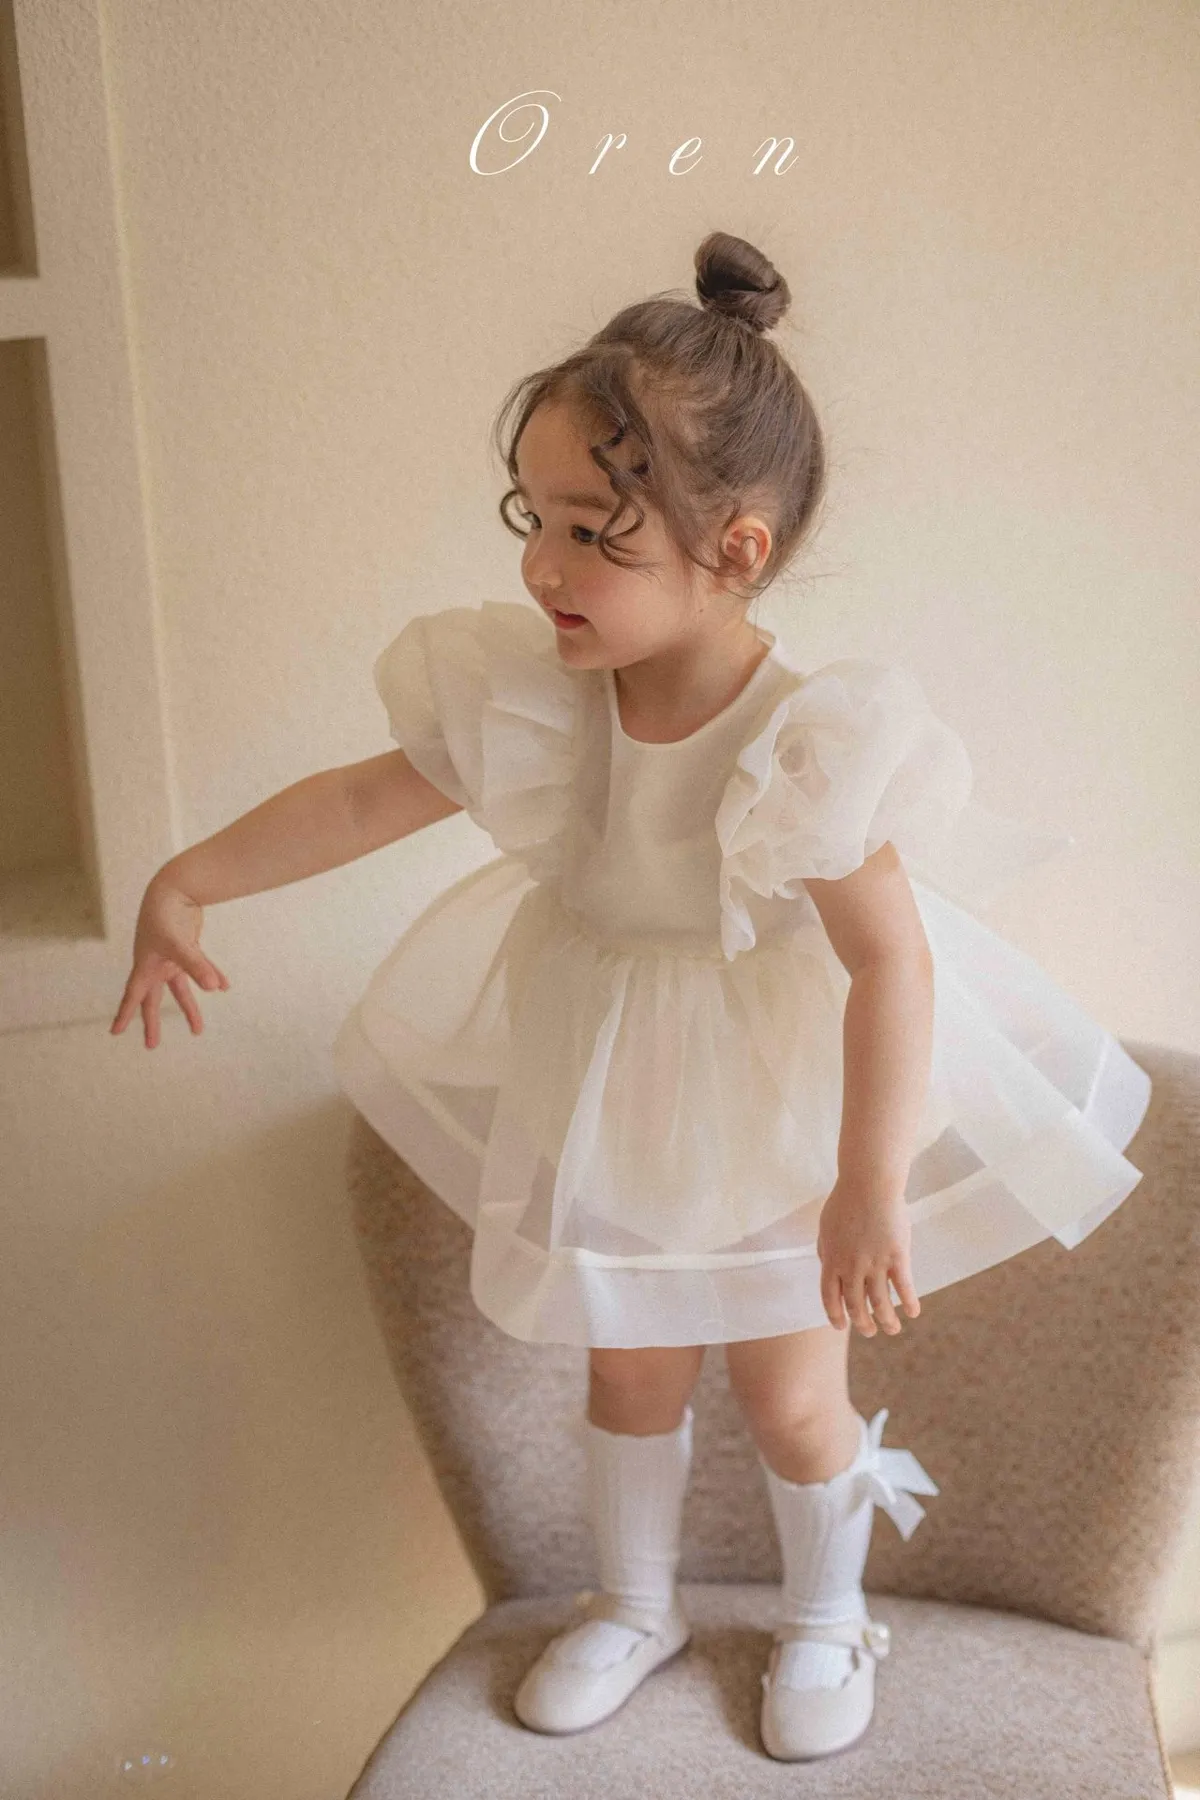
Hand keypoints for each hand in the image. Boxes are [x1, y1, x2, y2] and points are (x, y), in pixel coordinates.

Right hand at [110, 874, 229, 1048]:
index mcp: (146, 965)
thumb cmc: (169, 914)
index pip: (134, 996)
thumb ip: (198, 966)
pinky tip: (223, 986)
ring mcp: (172, 956)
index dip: (124, 1015)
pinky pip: (200, 967)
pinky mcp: (188, 947)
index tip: (114, 1032)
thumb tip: (216, 989)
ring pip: (180, 989)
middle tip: (151, 1045)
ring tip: (197, 1030)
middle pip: (154, 999)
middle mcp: (156, 964)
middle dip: (152, 1022)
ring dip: (190, 1007)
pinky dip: (211, 976)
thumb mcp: (180, 943)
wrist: (177, 885)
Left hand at [816, 1176, 920, 1337]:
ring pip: (881, 1303)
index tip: (842, 1326)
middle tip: (870, 1331)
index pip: (830, 1298)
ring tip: (892, 1329)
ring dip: (887, 1321)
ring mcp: (874, 1263)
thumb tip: (827, 1267)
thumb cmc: (846, 1201)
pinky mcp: (897, 1256)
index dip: (835, 1316)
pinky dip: (909, 1303)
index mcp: (831, 1260)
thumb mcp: (826, 1228)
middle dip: (863, 1324)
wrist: (869, 1183)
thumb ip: (826, 1251)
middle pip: (856, 1306)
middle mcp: (851, 1267)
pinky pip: (904, 1287)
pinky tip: (913, 1312)